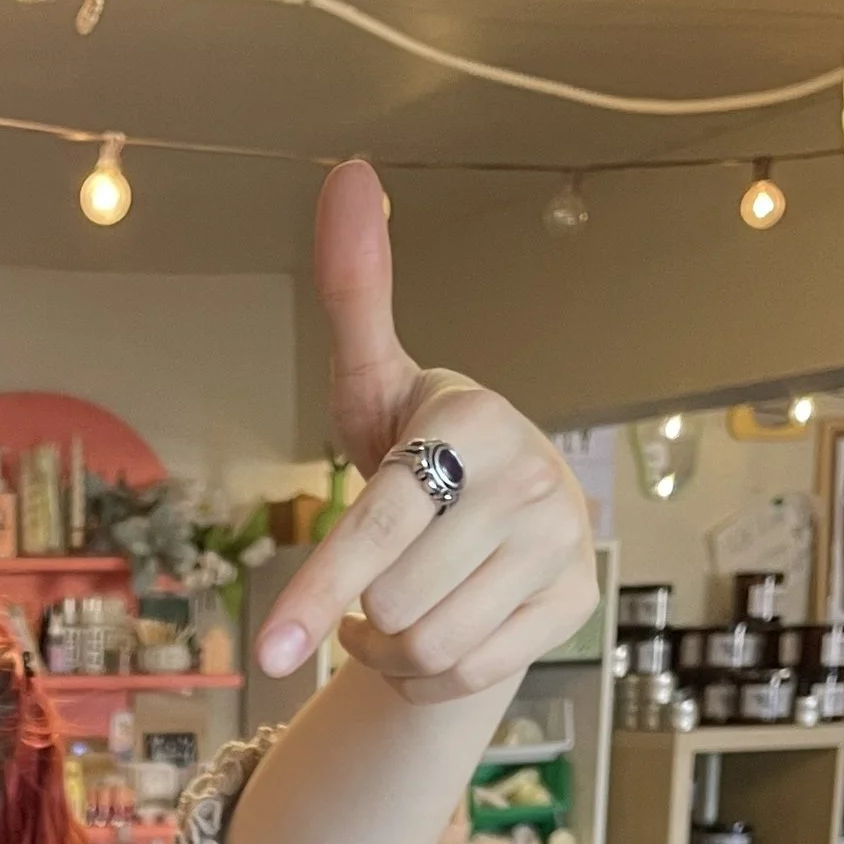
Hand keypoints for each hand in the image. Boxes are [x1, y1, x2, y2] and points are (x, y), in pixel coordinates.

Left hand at [258, 160, 597, 703]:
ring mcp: (563, 544)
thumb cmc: (422, 444)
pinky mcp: (576, 603)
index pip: (381, 524)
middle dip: (361, 605)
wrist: (504, 514)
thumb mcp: (376, 381)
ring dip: (388, 642)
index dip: (318, 587)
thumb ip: (356, 292)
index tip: (267, 648)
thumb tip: (349, 170)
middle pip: (394, 600)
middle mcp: (530, 478)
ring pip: (428, 643)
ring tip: (399, 601)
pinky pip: (467, 673)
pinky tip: (434, 629)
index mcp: (475, 418)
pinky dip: (429, 671)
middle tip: (373, 575)